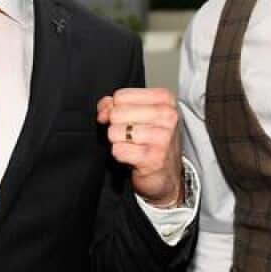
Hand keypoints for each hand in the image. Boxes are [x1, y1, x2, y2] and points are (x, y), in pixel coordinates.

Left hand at [96, 87, 182, 206]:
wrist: (167, 175)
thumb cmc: (152, 142)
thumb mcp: (139, 116)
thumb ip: (117, 105)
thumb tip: (103, 109)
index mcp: (165, 99)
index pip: (121, 96)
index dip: (114, 109)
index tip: (124, 120)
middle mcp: (167, 116)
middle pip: (116, 113)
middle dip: (116, 126)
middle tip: (130, 136)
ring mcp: (162, 137)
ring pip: (115, 132)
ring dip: (118, 142)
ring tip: (133, 146)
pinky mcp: (154, 157)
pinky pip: (118, 150)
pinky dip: (120, 155)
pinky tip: (133, 157)